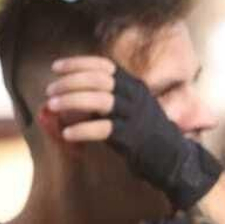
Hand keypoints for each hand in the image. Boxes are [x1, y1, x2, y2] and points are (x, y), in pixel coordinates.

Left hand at [45, 57, 221, 210]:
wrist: (175, 160)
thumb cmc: (146, 135)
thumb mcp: (131, 109)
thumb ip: (107, 99)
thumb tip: (71, 95)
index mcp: (135, 86)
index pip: (104, 66)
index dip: (78, 63)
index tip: (56, 67)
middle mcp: (136, 97)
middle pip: (99, 80)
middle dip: (70, 82)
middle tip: (50, 90)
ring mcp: (136, 117)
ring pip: (100, 100)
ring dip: (71, 100)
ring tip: (52, 106)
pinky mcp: (133, 138)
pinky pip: (104, 129)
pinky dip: (82, 130)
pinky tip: (66, 134)